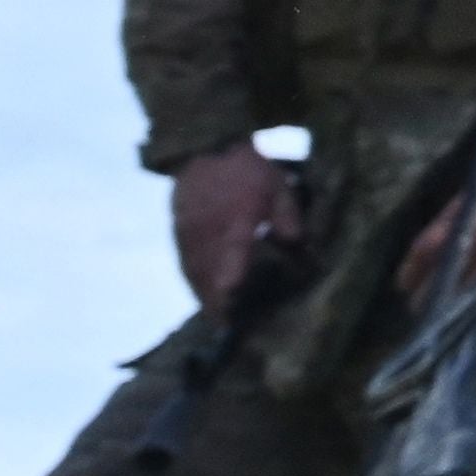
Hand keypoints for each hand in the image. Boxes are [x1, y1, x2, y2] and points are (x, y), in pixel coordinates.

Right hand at [168, 148, 299, 312]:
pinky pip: (184, 263)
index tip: (230, 303)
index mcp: (235, 221)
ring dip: (203, 295)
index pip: (231, 254)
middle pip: (207, 273)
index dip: (229, 279)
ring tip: (216, 317)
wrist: (207, 149)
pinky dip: (193, 281)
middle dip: (216, 302)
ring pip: (193, 272)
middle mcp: (207, 232)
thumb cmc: (248, 171)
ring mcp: (189, 233)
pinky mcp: (178, 232)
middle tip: (226, 326)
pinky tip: (202, 292)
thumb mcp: (279, 189)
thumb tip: (298, 247)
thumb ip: (289, 220)